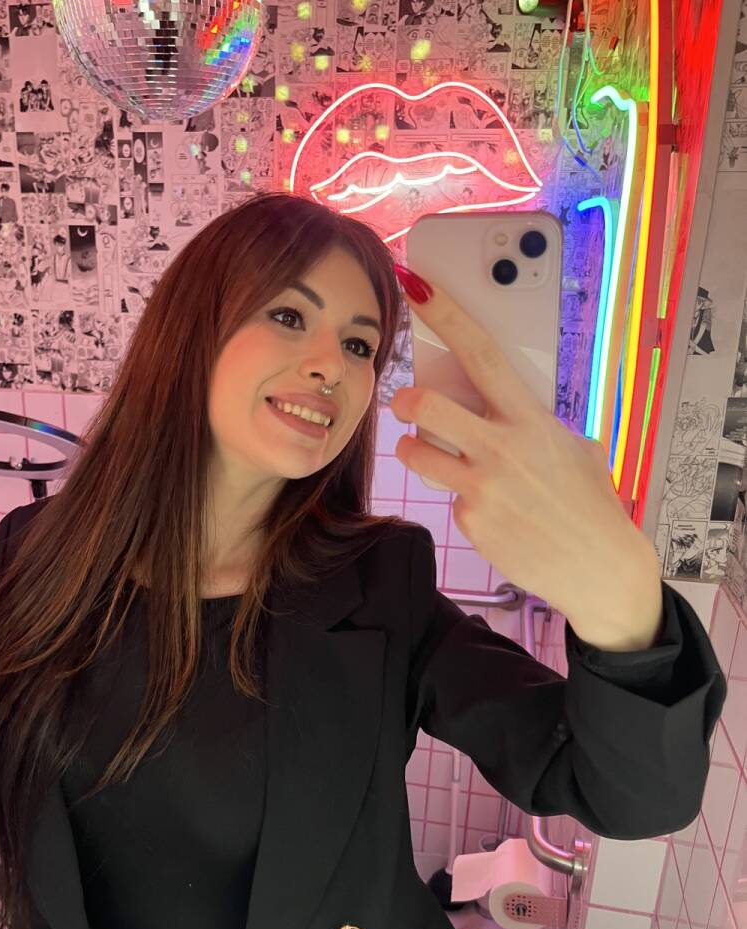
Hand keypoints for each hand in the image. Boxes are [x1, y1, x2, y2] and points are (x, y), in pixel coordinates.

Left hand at [391, 271, 660, 637]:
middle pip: (428, 409)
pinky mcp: (472, 523)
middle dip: (405, 401)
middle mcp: (502, 450)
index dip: (447, 316)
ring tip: (425, 452)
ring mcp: (482, 488)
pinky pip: (451, 500)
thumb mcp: (575, 448)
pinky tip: (494, 513)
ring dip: (413, 450)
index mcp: (531, 420)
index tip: (416, 287)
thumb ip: (534, 425)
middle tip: (402, 402)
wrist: (600, 567)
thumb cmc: (590, 503)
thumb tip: (500, 406)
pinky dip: (464, 501)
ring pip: (419, 456)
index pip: (481, 355)